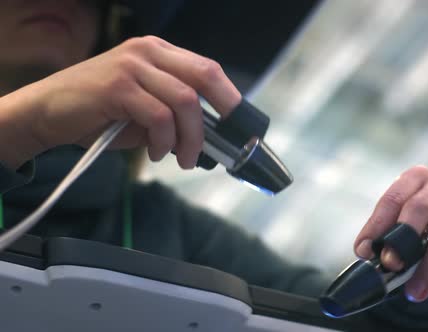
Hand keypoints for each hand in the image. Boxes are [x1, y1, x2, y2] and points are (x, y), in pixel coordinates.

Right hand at [0, 36, 240, 169]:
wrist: (46, 112)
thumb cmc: (99, 113)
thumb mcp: (144, 110)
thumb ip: (174, 115)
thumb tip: (209, 137)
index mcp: (158, 52)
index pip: (207, 69)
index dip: (229, 96)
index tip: (239, 125)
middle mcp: (148, 52)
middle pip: (205, 76)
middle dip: (224, 112)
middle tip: (225, 142)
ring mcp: (132, 66)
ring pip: (185, 101)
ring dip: (191, 138)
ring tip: (183, 159)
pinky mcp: (117, 87)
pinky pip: (159, 116)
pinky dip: (164, 141)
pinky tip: (157, 153)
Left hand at [354, 165, 427, 301]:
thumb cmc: (414, 221)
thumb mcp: (395, 221)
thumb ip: (382, 234)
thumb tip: (366, 252)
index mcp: (414, 178)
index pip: (393, 199)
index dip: (377, 226)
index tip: (365, 251)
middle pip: (422, 207)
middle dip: (404, 240)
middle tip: (391, 266)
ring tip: (416, 290)